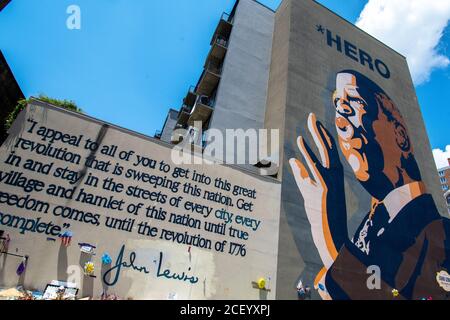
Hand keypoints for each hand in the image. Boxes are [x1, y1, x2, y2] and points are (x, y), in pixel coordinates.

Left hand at [289, 113, 347, 268]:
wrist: (330, 233)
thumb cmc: (320, 212)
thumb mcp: (308, 190)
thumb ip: (300, 174)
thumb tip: (291, 159)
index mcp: (334, 174)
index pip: (329, 150)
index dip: (323, 135)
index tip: (316, 123)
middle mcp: (334, 175)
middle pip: (328, 147)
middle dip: (319, 130)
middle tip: (311, 116)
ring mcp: (329, 181)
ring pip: (323, 153)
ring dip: (315, 136)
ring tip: (309, 121)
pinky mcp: (322, 188)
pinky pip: (314, 166)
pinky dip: (307, 152)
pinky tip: (301, 141)